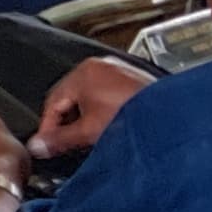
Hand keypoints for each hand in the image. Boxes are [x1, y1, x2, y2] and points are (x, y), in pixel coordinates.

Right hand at [32, 57, 155, 159]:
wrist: (172, 119)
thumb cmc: (135, 118)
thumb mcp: (89, 132)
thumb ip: (59, 140)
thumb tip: (38, 145)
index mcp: (84, 72)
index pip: (53, 101)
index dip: (48, 128)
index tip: (47, 145)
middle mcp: (100, 66)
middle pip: (71, 98)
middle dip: (68, 122)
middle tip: (68, 144)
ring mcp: (118, 71)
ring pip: (90, 97)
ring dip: (86, 117)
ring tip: (92, 137)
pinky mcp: (132, 80)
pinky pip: (108, 95)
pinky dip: (103, 111)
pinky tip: (110, 128)